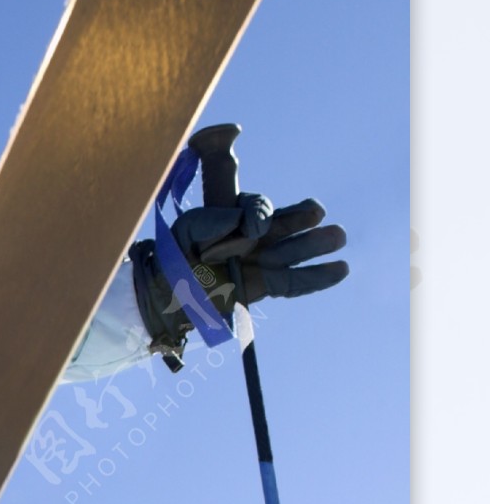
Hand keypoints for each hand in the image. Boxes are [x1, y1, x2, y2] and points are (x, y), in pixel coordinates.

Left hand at [133, 195, 348, 361]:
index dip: (259, 213)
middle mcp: (250, 237)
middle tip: (316, 212)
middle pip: (282, 224)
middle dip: (300, 218)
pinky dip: (316, 277)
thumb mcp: (185, 230)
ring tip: (338, 237)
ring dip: (315, 245)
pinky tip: (340, 270)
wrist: (163, 296)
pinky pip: (293, 282)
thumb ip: (212, 220)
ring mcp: (259, 262)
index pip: (255, 207)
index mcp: (233, 217)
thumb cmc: (172, 258)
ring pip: (292, 251)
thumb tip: (242, 221)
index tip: (255, 229)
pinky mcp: (263, 287)